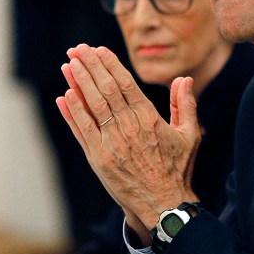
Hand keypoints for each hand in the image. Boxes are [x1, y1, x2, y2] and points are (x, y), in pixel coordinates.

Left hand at [56, 44, 200, 241]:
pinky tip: (64, 96)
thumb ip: (185, 104)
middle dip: (90, 67)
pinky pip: (81, 130)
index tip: (98, 50)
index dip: (110, 65)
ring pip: (90, 106)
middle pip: (104, 90)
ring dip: (77, 83)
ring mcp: (111, 143)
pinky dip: (71, 112)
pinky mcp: (98, 158)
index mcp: (149, 120)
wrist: (163, 203)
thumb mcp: (189, 134)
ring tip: (68, 64)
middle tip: (77, 49)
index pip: (125, 85)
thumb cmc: (178, 169)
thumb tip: (184, 79)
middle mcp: (128, 128)